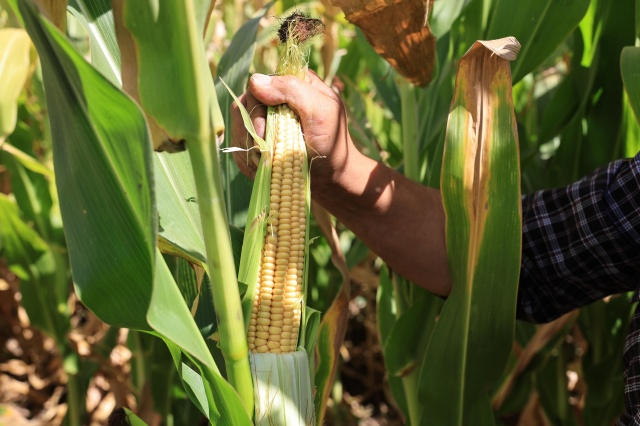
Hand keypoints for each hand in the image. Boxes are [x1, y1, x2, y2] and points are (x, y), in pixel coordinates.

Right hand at [230, 70, 355, 193]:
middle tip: (264, 151)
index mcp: (293, 85)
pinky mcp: (259, 143)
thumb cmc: (332, 143)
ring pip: (238, 127)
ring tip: (266, 162)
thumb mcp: (320, 111)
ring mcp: (266, 122)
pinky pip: (239, 147)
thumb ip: (292, 90)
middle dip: (251, 132)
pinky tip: (261, 169)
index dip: (257, 108)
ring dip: (248, 148)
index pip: (259, 85)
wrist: (331, 178)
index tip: (264, 131)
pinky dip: (247, 160)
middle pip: (243, 106)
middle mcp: (277, 100)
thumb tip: (254, 81)